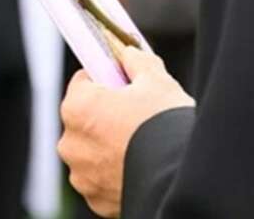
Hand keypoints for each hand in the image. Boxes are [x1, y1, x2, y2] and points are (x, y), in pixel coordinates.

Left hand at [58, 48, 194, 217]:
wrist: (183, 178)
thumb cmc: (165, 125)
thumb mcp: (156, 81)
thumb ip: (137, 62)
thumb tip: (129, 53)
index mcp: (77, 107)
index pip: (83, 82)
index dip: (105, 79)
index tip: (122, 84)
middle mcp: (70, 142)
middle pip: (85, 118)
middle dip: (106, 114)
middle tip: (137, 114)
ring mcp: (81, 174)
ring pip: (91, 150)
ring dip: (108, 146)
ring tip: (141, 143)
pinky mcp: (96, 200)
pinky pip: (101, 178)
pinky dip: (115, 172)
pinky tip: (139, 164)